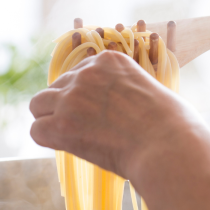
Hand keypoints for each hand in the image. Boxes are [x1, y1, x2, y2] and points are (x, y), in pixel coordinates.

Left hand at [29, 50, 209, 193]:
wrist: (169, 149)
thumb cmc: (173, 128)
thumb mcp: (151, 92)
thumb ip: (124, 92)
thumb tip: (113, 110)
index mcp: (110, 60)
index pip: (77, 73)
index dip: (83, 97)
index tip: (97, 114)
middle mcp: (86, 73)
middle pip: (55, 88)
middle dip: (64, 107)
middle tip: (85, 129)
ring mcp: (72, 97)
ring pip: (38, 106)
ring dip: (50, 120)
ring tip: (73, 137)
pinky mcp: (62, 124)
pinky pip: (36, 130)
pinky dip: (48, 140)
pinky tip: (68, 147)